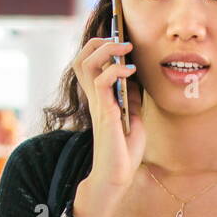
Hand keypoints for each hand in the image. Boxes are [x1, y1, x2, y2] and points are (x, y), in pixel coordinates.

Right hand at [72, 34, 145, 216]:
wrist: (117, 176)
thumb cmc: (123, 150)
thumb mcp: (132, 116)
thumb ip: (130, 97)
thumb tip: (133, 76)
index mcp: (99, 97)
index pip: (89, 63)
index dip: (99, 46)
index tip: (120, 41)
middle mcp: (95, 98)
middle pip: (82, 57)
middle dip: (100, 41)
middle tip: (121, 41)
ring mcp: (98, 104)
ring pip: (87, 62)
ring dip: (108, 50)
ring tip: (126, 49)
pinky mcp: (105, 113)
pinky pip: (102, 81)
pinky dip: (116, 70)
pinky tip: (131, 72)